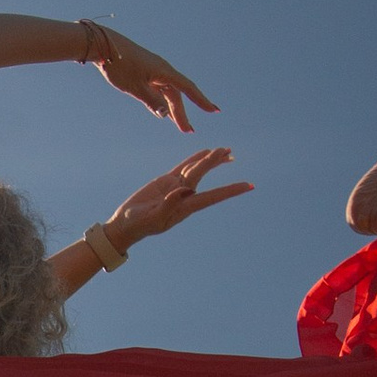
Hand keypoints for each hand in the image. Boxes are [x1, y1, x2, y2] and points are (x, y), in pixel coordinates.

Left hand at [87, 26, 217, 128]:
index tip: (214, 110)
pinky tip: (162, 112)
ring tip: (179, 126)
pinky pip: (157, 89)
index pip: (188, 88)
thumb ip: (151, 101)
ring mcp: (153, 71)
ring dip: (172, 109)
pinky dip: (161, 101)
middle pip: (177, 95)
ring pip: (167, 93)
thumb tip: (165, 114)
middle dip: (182, 114)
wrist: (103, 45)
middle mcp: (162, 71)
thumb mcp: (135, 87)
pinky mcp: (144, 72)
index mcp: (164, 72)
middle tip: (188, 131)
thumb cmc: (119, 65)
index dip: (201, 100)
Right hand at [97, 147, 252, 251]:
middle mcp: (184, 195)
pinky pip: (183, 167)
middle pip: (203, 176)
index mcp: (185, 206)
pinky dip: (194, 159)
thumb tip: (187, 190)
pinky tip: (205, 153)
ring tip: (225, 151)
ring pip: (196, 169)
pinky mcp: (166, 181)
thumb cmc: (139, 225)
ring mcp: (176, 187)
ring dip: (210, 160)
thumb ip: (170, 204)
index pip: (213, 196)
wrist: (126, 225)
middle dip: (216, 164)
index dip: (231, 190)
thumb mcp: (154, 217)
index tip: (249, 186)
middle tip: (230, 152)